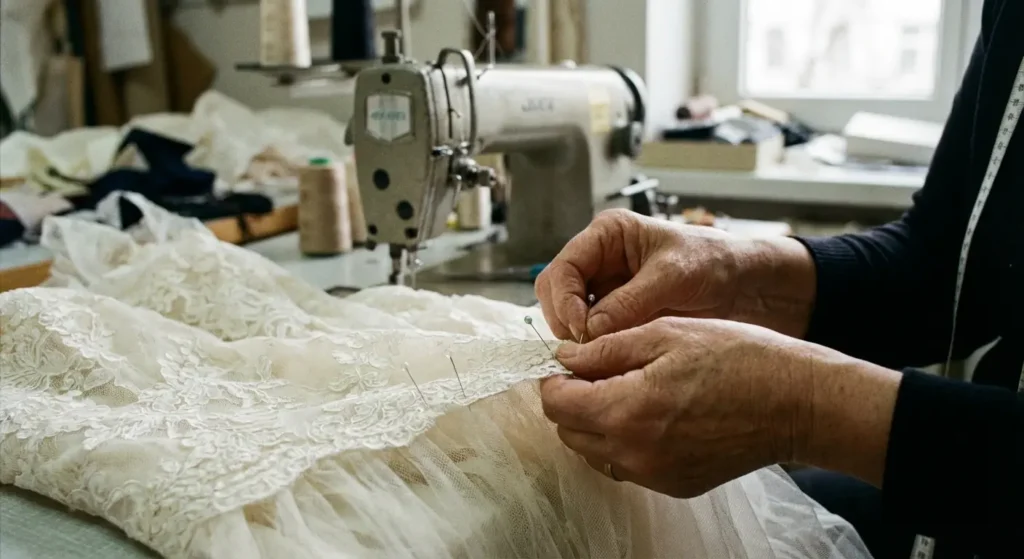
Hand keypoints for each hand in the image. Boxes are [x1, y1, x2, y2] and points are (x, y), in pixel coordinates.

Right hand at [534, 209, 816, 342]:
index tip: (581, 328)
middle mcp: (600, 261)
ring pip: (568, 317)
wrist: (750, 288)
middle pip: (555, 293)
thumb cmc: (716, 264)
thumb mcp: (674, 277)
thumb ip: (631, 301)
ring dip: (577, 338)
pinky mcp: (617, 317)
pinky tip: (608, 361)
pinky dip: (594, 348)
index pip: (563, 267)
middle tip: (583, 349)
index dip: (564, 300)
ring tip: (597, 357)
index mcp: (608, 235)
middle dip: (564, 321)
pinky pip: (591, 335)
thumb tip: (591, 331)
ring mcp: (605, 291)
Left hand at [540, 317, 900, 496]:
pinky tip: (653, 411)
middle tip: (599, 369)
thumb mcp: (665, 332)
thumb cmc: (739, 357)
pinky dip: (625, 440)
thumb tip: (564, 357)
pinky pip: (627, 465)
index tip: (570, 360)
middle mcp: (634, 453)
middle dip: (572, 399)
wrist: (796, 401)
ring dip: (595, 421)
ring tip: (628, 388)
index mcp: (626, 410)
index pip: (556, 403)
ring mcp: (655, 474)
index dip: (555, 378)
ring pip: (594, 452)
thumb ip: (606, 348)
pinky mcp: (675, 484)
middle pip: (569, 431)